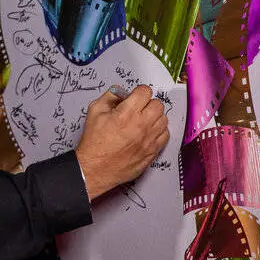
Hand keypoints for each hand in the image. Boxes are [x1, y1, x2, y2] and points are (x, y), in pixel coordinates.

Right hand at [74, 85, 169, 199]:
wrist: (96, 167)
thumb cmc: (94, 142)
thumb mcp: (94, 111)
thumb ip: (109, 97)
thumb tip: (120, 92)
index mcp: (127, 113)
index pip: (145, 92)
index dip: (138, 92)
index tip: (134, 96)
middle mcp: (141, 125)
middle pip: (158, 104)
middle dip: (147, 103)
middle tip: (138, 108)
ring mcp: (149, 139)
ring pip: (164, 119)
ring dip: (154, 117)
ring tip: (143, 121)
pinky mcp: (153, 151)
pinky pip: (165, 135)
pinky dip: (158, 131)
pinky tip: (148, 132)